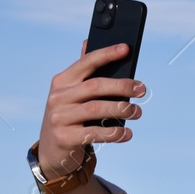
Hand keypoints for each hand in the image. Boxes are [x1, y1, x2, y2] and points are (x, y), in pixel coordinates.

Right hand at [37, 40, 145, 178]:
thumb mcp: (71, 94)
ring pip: (96, 109)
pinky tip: (127, 133)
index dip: (106, 54)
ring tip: (137, 112)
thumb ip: (82, 72)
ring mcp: (60, 117)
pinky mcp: (65, 137)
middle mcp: (58, 97)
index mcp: (62, 81)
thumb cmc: (69, 116)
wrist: (52, 151)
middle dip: (122, 86)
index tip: (126, 49)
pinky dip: (114, 133)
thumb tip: (88, 42)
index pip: (86, 63)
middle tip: (142, 89)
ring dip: (122, 110)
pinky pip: (94, 133)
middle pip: (95, 86)